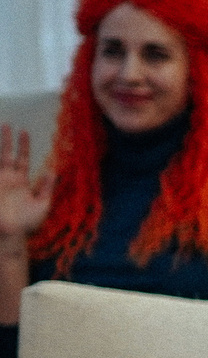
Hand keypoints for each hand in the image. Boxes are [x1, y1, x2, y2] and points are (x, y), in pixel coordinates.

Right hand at [0, 126, 52, 240]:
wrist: (11, 233)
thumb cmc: (27, 222)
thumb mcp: (43, 204)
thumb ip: (47, 188)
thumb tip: (53, 171)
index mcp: (21, 181)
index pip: (23, 159)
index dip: (23, 146)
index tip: (24, 131)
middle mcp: (8, 179)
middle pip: (7, 154)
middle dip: (7, 140)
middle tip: (8, 124)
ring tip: (0, 127)